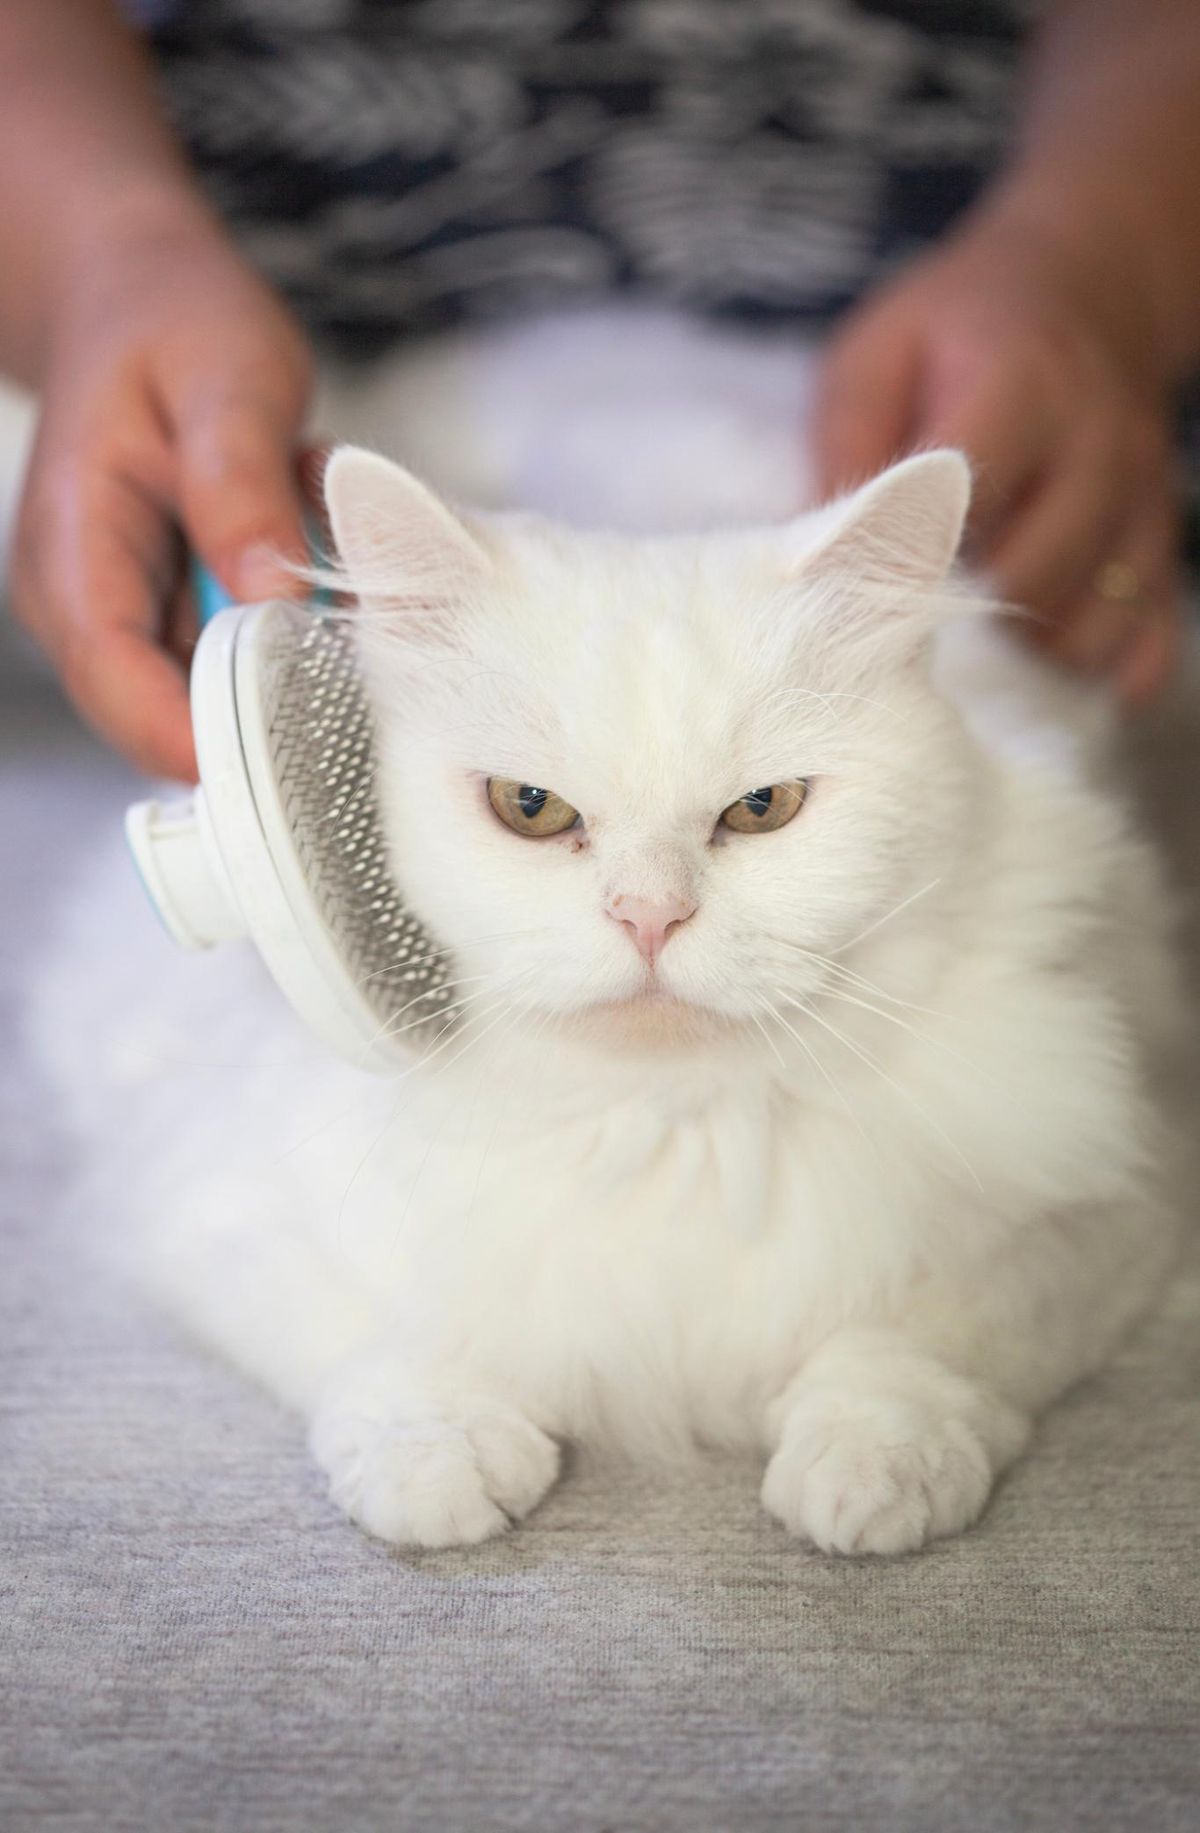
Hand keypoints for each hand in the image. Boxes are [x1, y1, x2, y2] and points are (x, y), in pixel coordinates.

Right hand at [11, 207, 313, 777]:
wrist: (143, 297)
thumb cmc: (176, 324)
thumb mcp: (227, 378)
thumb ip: (243, 483)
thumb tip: (271, 595)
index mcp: (73, 550)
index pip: (121, 687)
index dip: (206, 737)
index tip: (304, 744)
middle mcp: (80, 603)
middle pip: (163, 721)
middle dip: (262, 715)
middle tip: (359, 669)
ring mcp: (121, 616)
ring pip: (206, 704)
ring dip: (283, 676)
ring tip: (332, 590)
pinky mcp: (166, 614)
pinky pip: (231, 666)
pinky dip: (286, 646)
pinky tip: (315, 584)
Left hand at [812, 212, 1182, 705]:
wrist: (1088, 289)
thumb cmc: (957, 331)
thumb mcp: (878, 350)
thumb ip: (847, 439)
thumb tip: (817, 552)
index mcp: (1022, 383)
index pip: (963, 500)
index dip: (906, 559)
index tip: (860, 590)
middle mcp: (1097, 443)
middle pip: (1030, 575)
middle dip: (958, 613)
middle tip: (907, 618)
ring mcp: (1141, 498)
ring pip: (1086, 622)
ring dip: (1019, 650)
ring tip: (968, 635)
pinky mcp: (1161, 543)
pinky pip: (1145, 641)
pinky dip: (1095, 671)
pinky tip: (1041, 667)